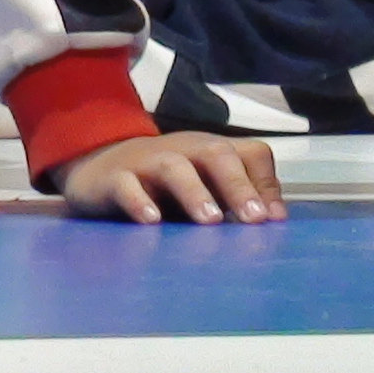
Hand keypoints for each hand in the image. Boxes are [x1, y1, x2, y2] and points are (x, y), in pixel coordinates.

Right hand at [57, 130, 283, 224]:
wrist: (98, 168)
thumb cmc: (162, 185)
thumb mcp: (203, 188)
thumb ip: (236, 199)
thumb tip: (275, 218)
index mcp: (209, 152)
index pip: (249, 153)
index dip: (265, 183)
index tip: (272, 220)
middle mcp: (182, 151)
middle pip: (216, 153)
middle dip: (237, 185)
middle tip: (253, 220)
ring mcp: (146, 162)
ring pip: (173, 167)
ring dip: (194, 192)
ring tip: (210, 220)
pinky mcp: (113, 179)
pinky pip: (126, 185)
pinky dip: (139, 202)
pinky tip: (151, 221)